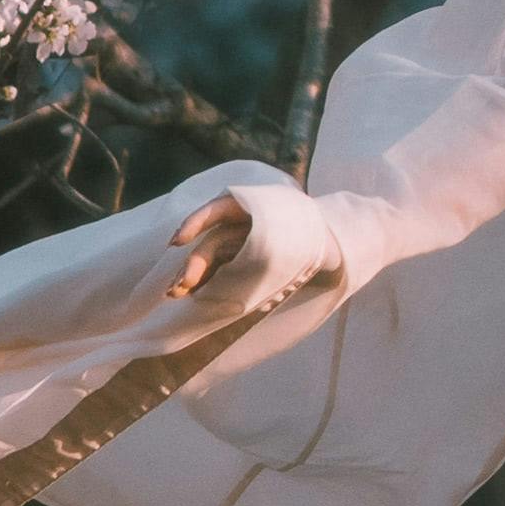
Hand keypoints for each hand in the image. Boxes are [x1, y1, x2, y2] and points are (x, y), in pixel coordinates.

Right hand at [170, 184, 342, 313]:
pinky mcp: (238, 262)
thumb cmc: (313, 237)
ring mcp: (237, 246)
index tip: (179, 241)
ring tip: (176, 294)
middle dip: (193, 265)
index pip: (217, 210)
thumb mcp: (300, 241)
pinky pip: (218, 270)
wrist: (328, 245)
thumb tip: (256, 261)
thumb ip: (276, 250)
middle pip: (211, 243)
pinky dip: (204, 282)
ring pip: (210, 259)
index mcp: (252, 210)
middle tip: (178, 288)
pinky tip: (192, 295)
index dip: (195, 223)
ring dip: (191, 276)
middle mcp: (240, 226)